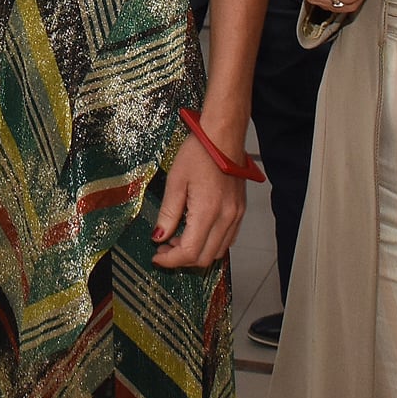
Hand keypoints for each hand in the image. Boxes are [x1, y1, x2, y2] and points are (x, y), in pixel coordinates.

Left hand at [153, 127, 245, 269]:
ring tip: (178, 238)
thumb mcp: (175, 181)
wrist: (222, 137)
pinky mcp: (239, 211)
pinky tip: (195, 231)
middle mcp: (226, 217)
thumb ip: (168, 213)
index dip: (170, 260)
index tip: (157, 256)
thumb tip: (159, 235)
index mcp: (208, 211)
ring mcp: (236, 215)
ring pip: (217, 252)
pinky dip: (210, 243)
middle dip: (181, 259)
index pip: (189, 252)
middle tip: (164, 248)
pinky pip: (227, 239)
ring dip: (197, 252)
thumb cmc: (200, 152)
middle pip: (204, 258)